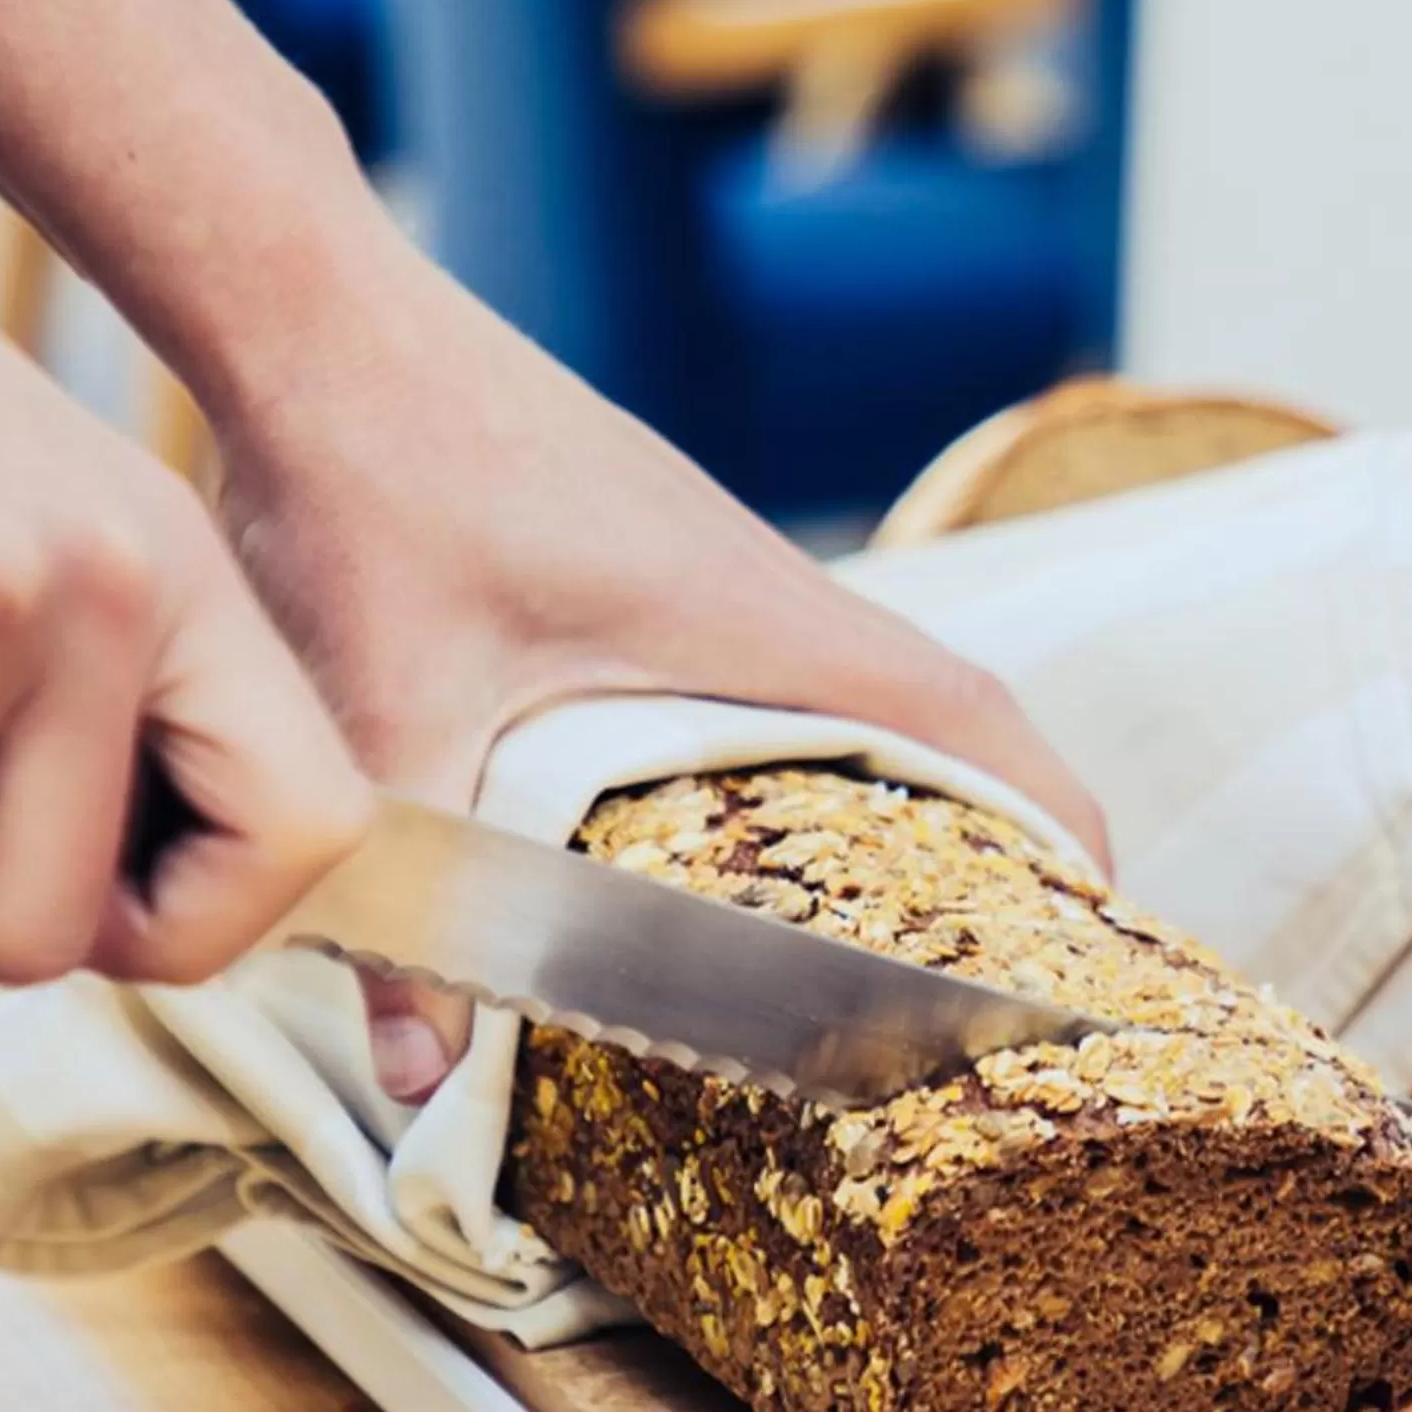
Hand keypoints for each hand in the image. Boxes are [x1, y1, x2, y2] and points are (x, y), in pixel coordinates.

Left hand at [211, 242, 1111, 1100]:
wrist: (317, 322)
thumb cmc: (371, 490)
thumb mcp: (397, 717)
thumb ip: (413, 907)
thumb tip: (410, 1089)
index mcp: (754, 619)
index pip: (971, 717)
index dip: (1055, 821)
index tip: (1095, 927)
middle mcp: (766, 584)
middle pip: (954, 710)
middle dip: (1006, 833)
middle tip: (1002, 968)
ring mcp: (719, 563)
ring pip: (874, 683)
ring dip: (917, 788)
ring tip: (907, 929)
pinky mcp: (663, 555)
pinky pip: (793, 665)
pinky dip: (826, 745)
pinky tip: (755, 834)